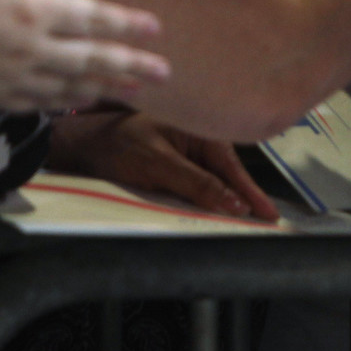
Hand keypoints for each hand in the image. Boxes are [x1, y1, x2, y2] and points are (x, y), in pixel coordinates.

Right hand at [0, 0, 168, 110]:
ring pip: (72, 86)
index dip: (127, 25)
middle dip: (133, 65)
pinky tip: (82, 101)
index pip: (94, 19)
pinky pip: (42, 103)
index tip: (156, 30)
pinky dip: (67, 102)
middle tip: (166, 72)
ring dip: (107, 87)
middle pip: (94, 59)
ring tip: (136, 90)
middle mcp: (32, 48)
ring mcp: (14, 78)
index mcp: (33, 9)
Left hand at [45, 108, 279, 219]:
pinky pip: (197, 186)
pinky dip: (207, 200)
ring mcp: (186, 155)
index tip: (269, 214)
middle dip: (246, 197)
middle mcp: (196, 140)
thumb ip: (196, 183)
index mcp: (198, 128)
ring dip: (228, 200)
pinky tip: (217, 213)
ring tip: (251, 221)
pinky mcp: (174, 168)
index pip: (230, 166)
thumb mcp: (157, 164)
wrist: (81, 148)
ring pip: (213, 182)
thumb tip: (233, 203)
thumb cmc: (117, 147)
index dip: (250, 192)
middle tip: (269, 221)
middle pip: (227, 174)